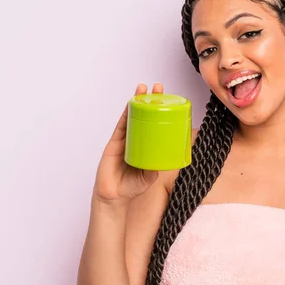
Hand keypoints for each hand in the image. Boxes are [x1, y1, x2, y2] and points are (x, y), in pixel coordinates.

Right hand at [93, 83, 163, 202]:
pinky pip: (121, 125)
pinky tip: (131, 103)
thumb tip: (166, 160)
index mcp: (147, 146)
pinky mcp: (115, 142)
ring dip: (137, 101)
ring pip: (132, 116)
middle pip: (144, 115)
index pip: (156, 125)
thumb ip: (155, 168)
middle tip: (158, 87)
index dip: (161, 112)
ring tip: (144, 88)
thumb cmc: (132, 187)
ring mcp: (125, 139)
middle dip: (151, 100)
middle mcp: (137, 139)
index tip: (170, 101)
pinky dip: (126, 113)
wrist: (114, 197)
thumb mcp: (149, 177)